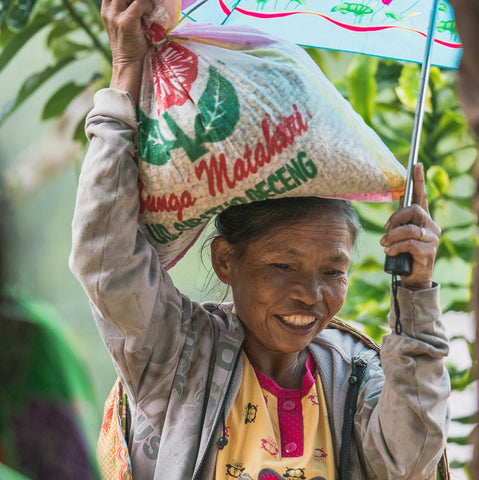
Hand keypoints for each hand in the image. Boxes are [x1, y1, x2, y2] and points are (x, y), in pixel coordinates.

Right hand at [101, 0, 153, 102]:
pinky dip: (148, 6)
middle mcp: (108, 10)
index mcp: (106, 9)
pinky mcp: (126, 22)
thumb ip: (130, 10)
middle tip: (148, 3)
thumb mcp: (126, 24)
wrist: (128, 65)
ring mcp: (115, 15)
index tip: (140, 3)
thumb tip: (148, 2)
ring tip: (150, 8)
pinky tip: (152, 15)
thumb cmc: (131, 46)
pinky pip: (140, 3)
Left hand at [380, 164, 440, 289]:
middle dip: (395, 218)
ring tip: (384, 244)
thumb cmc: (403, 253)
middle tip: (385, 229)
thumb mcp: (400, 234)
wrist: (412, 278)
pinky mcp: (429, 252)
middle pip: (414, 211)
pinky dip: (395, 247)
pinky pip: (409, 243)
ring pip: (409, 229)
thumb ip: (400, 220)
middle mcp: (431, 226)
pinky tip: (389, 251)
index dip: (419, 180)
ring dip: (392, 236)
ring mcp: (432, 239)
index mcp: (423, 219)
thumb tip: (399, 198)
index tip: (416, 163)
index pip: (421, 196)